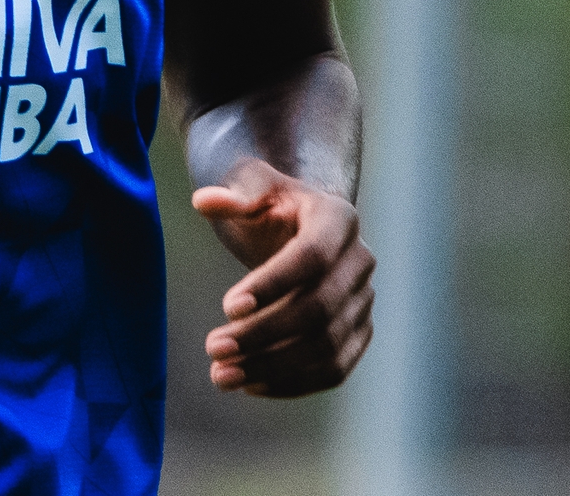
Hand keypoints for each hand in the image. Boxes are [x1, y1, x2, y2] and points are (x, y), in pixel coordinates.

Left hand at [191, 159, 373, 395]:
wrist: (298, 225)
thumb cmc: (269, 203)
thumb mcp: (251, 184)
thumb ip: (234, 191)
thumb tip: (205, 202)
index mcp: (338, 218)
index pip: (312, 256)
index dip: (272, 284)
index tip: (226, 308)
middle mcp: (360, 262)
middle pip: (319, 310)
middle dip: (263, 334)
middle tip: (213, 348)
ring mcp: (364, 301)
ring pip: (327, 348)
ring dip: (273, 367)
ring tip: (222, 375)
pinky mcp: (359, 334)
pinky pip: (334, 370)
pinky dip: (293, 383)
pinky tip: (249, 385)